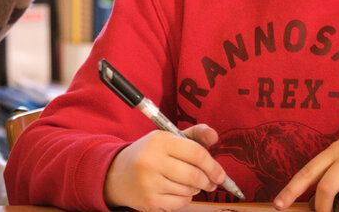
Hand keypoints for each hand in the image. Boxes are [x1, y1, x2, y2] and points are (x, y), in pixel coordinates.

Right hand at [104, 124, 226, 211]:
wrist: (117, 174)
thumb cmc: (149, 154)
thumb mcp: (167, 139)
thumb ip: (193, 136)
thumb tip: (214, 136)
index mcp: (159, 140)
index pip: (196, 153)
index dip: (213, 165)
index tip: (221, 174)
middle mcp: (152, 160)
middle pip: (194, 175)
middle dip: (208, 181)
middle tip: (212, 182)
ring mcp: (149, 183)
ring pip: (188, 190)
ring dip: (195, 189)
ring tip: (188, 183)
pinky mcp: (149, 201)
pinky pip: (180, 203)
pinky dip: (184, 199)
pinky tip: (177, 191)